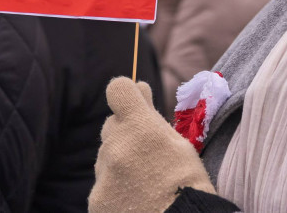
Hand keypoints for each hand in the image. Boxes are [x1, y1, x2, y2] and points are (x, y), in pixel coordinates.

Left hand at [89, 77, 214, 212]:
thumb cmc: (189, 186)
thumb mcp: (180, 144)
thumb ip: (152, 117)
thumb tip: (139, 86)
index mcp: (139, 127)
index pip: (117, 89)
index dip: (125, 95)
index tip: (134, 104)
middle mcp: (116, 146)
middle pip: (111, 126)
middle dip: (125, 133)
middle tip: (147, 156)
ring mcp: (103, 174)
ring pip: (106, 157)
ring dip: (120, 163)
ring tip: (144, 184)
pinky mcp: (96, 200)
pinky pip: (103, 184)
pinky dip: (115, 190)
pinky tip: (134, 200)